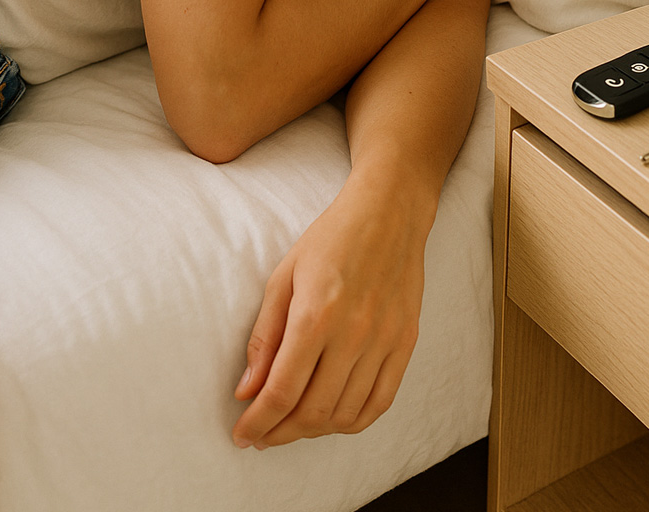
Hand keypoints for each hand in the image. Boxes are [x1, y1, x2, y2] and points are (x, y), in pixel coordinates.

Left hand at [232, 176, 428, 448]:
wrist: (389, 212)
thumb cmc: (331, 238)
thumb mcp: (284, 276)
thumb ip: (264, 336)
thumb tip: (247, 391)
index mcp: (315, 315)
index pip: (282, 392)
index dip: (258, 423)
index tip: (242, 436)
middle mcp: (353, 334)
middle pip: (313, 411)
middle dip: (280, 433)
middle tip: (262, 435)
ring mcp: (384, 341)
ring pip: (345, 414)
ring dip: (313, 431)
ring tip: (292, 424)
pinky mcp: (406, 342)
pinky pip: (380, 402)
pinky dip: (353, 421)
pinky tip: (332, 417)